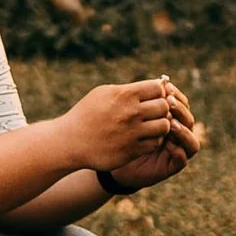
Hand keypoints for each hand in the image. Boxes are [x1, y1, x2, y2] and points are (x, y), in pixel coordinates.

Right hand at [66, 75, 199, 195]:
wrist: (71, 141)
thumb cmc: (87, 113)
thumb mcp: (103, 93)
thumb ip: (128, 89)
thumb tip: (155, 85)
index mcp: (124, 95)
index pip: (158, 88)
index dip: (158, 92)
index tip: (153, 96)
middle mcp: (131, 113)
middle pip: (164, 106)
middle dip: (162, 108)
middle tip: (154, 112)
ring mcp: (132, 133)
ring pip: (164, 126)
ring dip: (161, 125)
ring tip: (152, 125)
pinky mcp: (132, 150)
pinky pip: (155, 143)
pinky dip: (153, 140)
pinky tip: (144, 137)